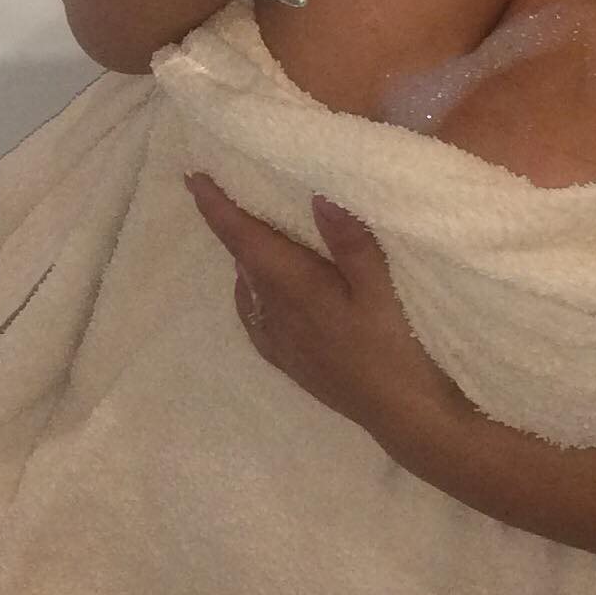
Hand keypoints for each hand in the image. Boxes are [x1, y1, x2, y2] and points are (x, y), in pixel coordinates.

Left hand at [184, 172, 462, 444]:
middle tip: (220, 193)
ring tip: (246, 232)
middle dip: (230, 226)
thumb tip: (316, 195)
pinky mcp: (292, 363)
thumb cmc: (398, 348)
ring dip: (243, 258)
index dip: (218, 209)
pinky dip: (250, 295)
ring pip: (249, 289)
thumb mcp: (384, 290)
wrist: (403, 416)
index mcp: (297, 289)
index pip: (246, 240)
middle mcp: (278, 314)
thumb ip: (351, 243)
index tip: (192, 178)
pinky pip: (256, 320)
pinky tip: (258, 291)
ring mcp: (282, 342)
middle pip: (243, 261)